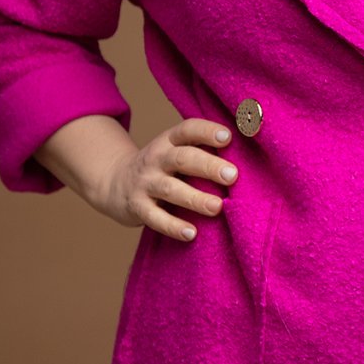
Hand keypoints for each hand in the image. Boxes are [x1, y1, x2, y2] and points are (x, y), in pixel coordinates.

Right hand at [90, 117, 238, 241]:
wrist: (115, 182)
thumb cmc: (162, 167)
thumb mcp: (175, 151)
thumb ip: (202, 150)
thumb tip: (248, 154)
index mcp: (169, 141)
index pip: (187, 130)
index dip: (206, 131)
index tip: (228, 137)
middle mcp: (156, 158)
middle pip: (182, 158)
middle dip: (208, 166)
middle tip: (233, 176)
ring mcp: (145, 183)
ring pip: (170, 189)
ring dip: (195, 198)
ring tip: (217, 207)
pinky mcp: (137, 207)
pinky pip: (155, 218)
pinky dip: (173, 226)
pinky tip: (192, 234)